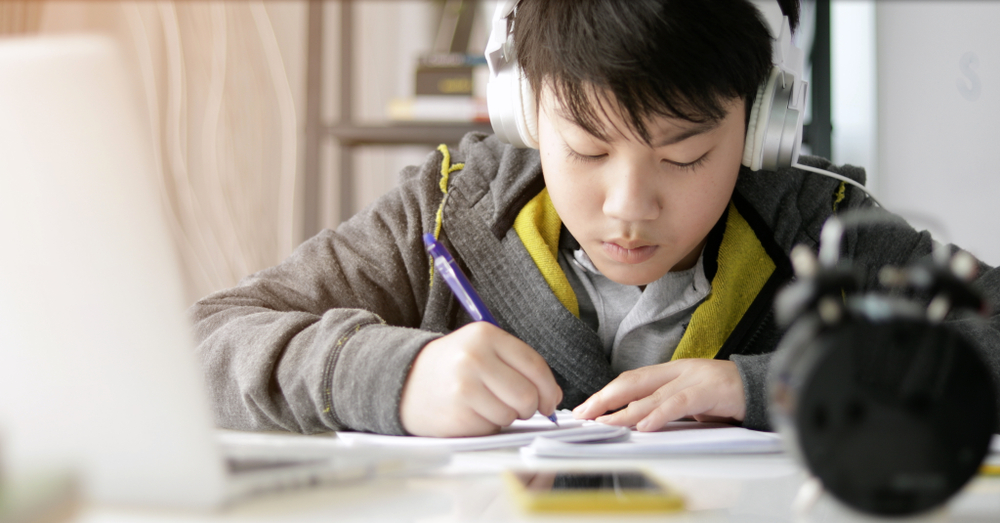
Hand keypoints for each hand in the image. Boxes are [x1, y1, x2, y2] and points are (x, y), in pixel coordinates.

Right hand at [400, 322, 562, 436]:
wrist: (404, 380)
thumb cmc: (452, 366)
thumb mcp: (483, 350)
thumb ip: (519, 365)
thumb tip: (553, 395)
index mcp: (485, 335)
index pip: (534, 365)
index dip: (549, 388)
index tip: (550, 401)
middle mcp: (474, 358)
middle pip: (527, 394)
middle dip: (529, 407)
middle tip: (518, 407)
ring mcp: (464, 386)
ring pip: (511, 415)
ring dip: (505, 417)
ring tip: (485, 405)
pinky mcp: (457, 413)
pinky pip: (491, 428)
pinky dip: (487, 426)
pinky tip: (471, 413)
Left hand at [572, 359, 744, 430]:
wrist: (762, 387)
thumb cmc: (726, 395)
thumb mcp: (690, 398)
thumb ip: (665, 405)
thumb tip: (634, 421)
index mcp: (671, 371)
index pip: (630, 379)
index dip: (606, 393)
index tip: (586, 408)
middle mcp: (678, 371)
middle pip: (633, 383)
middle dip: (605, 399)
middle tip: (583, 414)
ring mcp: (693, 379)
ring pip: (651, 395)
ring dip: (624, 412)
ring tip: (604, 423)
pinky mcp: (709, 391)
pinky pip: (679, 404)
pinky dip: (659, 415)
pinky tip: (644, 425)